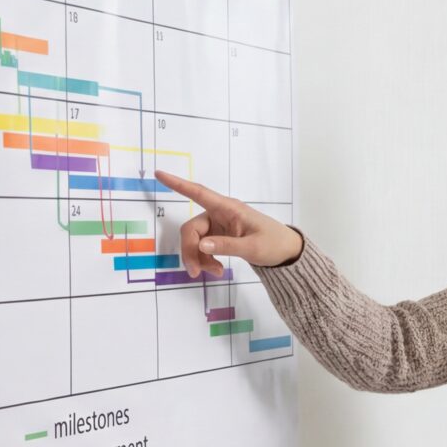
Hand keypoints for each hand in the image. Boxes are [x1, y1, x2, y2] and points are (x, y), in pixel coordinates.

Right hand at [154, 170, 302, 277]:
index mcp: (229, 209)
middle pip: (191, 229)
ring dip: (199, 259)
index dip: (178, 184)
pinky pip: (202, 248)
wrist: (287, 253)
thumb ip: (227, 246)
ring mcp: (218, 226)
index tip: (160, 174)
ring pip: (195, 241)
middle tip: (196, 272)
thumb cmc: (274, 243)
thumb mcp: (253, 247)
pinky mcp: (219, 237)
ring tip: (215, 273)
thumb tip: (201, 245)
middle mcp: (220, 214)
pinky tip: (217, 270)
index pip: (199, 193)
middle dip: (190, 251)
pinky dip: (205, 260)